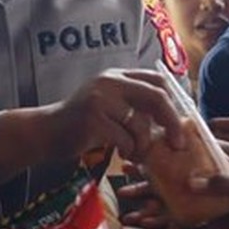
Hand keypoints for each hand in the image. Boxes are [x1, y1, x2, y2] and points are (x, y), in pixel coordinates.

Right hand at [7, 69, 185, 169]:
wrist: (46, 132)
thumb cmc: (81, 123)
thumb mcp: (107, 103)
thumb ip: (132, 103)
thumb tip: (171, 117)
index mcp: (117, 75)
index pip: (157, 81)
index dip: (175, 101)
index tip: (182, 122)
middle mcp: (109, 82)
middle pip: (156, 97)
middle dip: (173, 123)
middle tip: (178, 144)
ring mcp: (100, 100)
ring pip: (141, 124)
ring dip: (144, 144)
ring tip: (136, 152)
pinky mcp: (93, 120)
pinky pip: (125, 139)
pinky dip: (129, 150)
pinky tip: (122, 152)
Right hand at [118, 140, 228, 228]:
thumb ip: (223, 183)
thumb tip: (191, 182)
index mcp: (214, 171)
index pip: (184, 161)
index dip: (162, 158)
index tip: (140, 156)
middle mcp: (204, 190)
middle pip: (169, 187)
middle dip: (145, 189)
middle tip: (122, 189)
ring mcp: (202, 212)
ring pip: (169, 210)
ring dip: (149, 213)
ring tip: (128, 217)